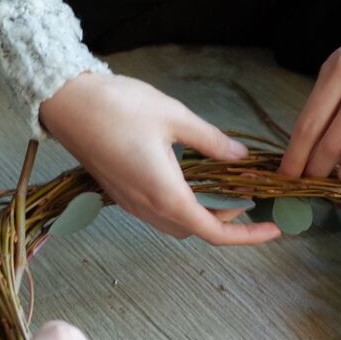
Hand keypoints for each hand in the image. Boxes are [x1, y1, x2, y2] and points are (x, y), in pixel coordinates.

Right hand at [40, 72, 280, 245]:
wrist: (66, 104)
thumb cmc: (119, 106)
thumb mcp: (175, 117)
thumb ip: (212, 142)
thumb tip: (241, 157)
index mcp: (166, 194)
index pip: (214, 231)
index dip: (247, 235)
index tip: (273, 230)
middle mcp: (148, 208)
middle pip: (197, 230)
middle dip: (228, 220)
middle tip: (251, 194)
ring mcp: (132, 205)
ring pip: (177, 224)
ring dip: (204, 214)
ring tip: (226, 189)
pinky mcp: (121, 195)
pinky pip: (159, 213)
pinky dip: (184, 206)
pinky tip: (193, 181)